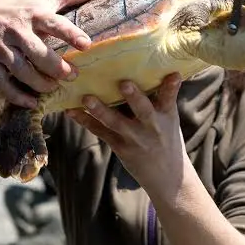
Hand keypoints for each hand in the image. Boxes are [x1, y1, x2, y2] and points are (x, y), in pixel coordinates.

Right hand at [0, 0, 109, 108]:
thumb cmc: (22, 6)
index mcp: (35, 13)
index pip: (55, 23)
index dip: (71, 34)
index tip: (87, 44)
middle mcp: (18, 30)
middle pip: (38, 53)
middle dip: (56, 67)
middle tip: (73, 76)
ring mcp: (2, 47)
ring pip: (21, 70)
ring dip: (39, 83)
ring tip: (54, 87)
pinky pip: (2, 83)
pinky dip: (16, 96)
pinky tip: (32, 102)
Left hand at [65, 73, 185, 199]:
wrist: (167, 176)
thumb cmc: (166, 138)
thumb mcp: (169, 120)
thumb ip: (158, 99)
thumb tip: (144, 68)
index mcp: (166, 116)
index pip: (170, 99)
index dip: (171, 86)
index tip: (173, 74)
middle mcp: (151, 127)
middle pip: (144, 111)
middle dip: (135, 97)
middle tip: (125, 83)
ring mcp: (134, 138)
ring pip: (116, 123)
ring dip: (100, 110)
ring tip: (86, 98)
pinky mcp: (120, 147)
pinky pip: (101, 132)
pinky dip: (86, 121)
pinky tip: (71, 111)